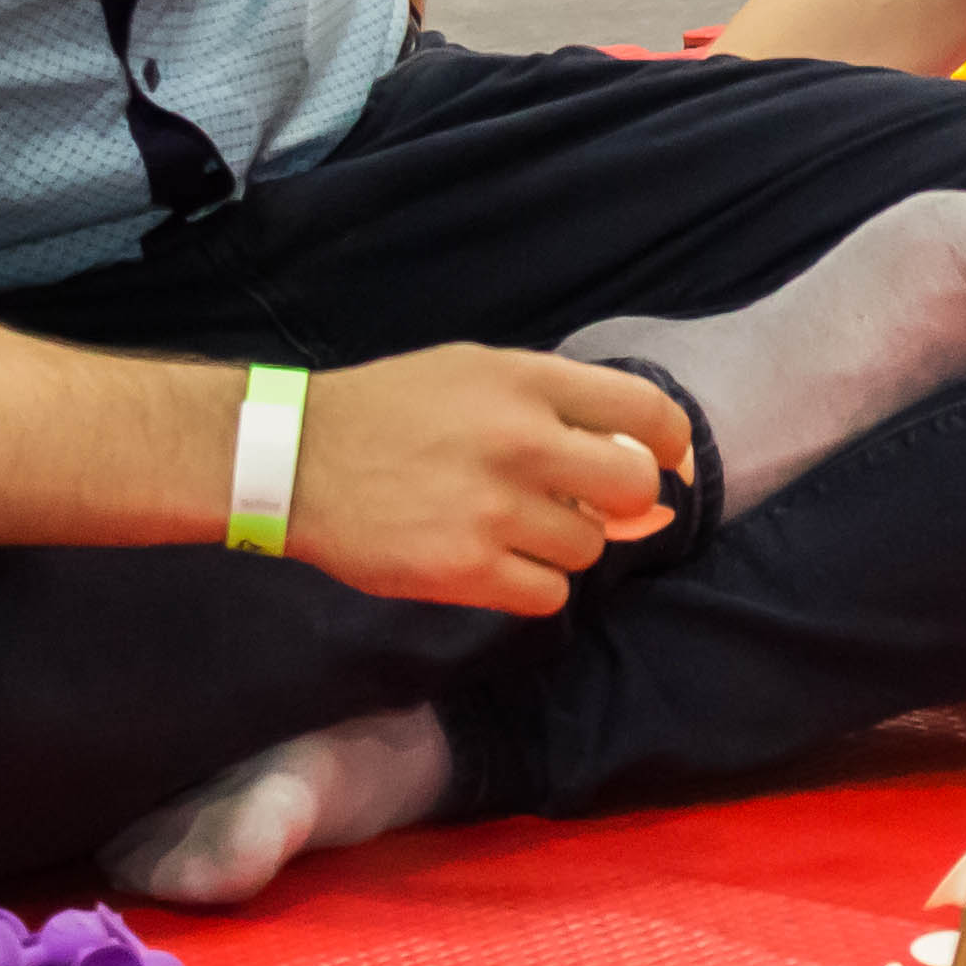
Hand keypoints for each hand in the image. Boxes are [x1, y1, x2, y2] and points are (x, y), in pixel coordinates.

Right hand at [280, 344, 690, 614]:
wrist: (295, 459)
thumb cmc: (390, 410)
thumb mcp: (474, 371)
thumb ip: (553, 402)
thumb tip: (634, 452)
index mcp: (526, 382)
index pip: (646, 411)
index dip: (671, 443)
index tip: (665, 461)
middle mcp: (520, 442)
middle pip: (633, 489)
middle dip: (622, 503)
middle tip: (587, 504)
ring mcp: (493, 509)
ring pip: (587, 548)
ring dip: (563, 545)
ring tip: (513, 527)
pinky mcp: (464, 570)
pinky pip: (547, 595)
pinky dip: (531, 585)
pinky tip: (496, 563)